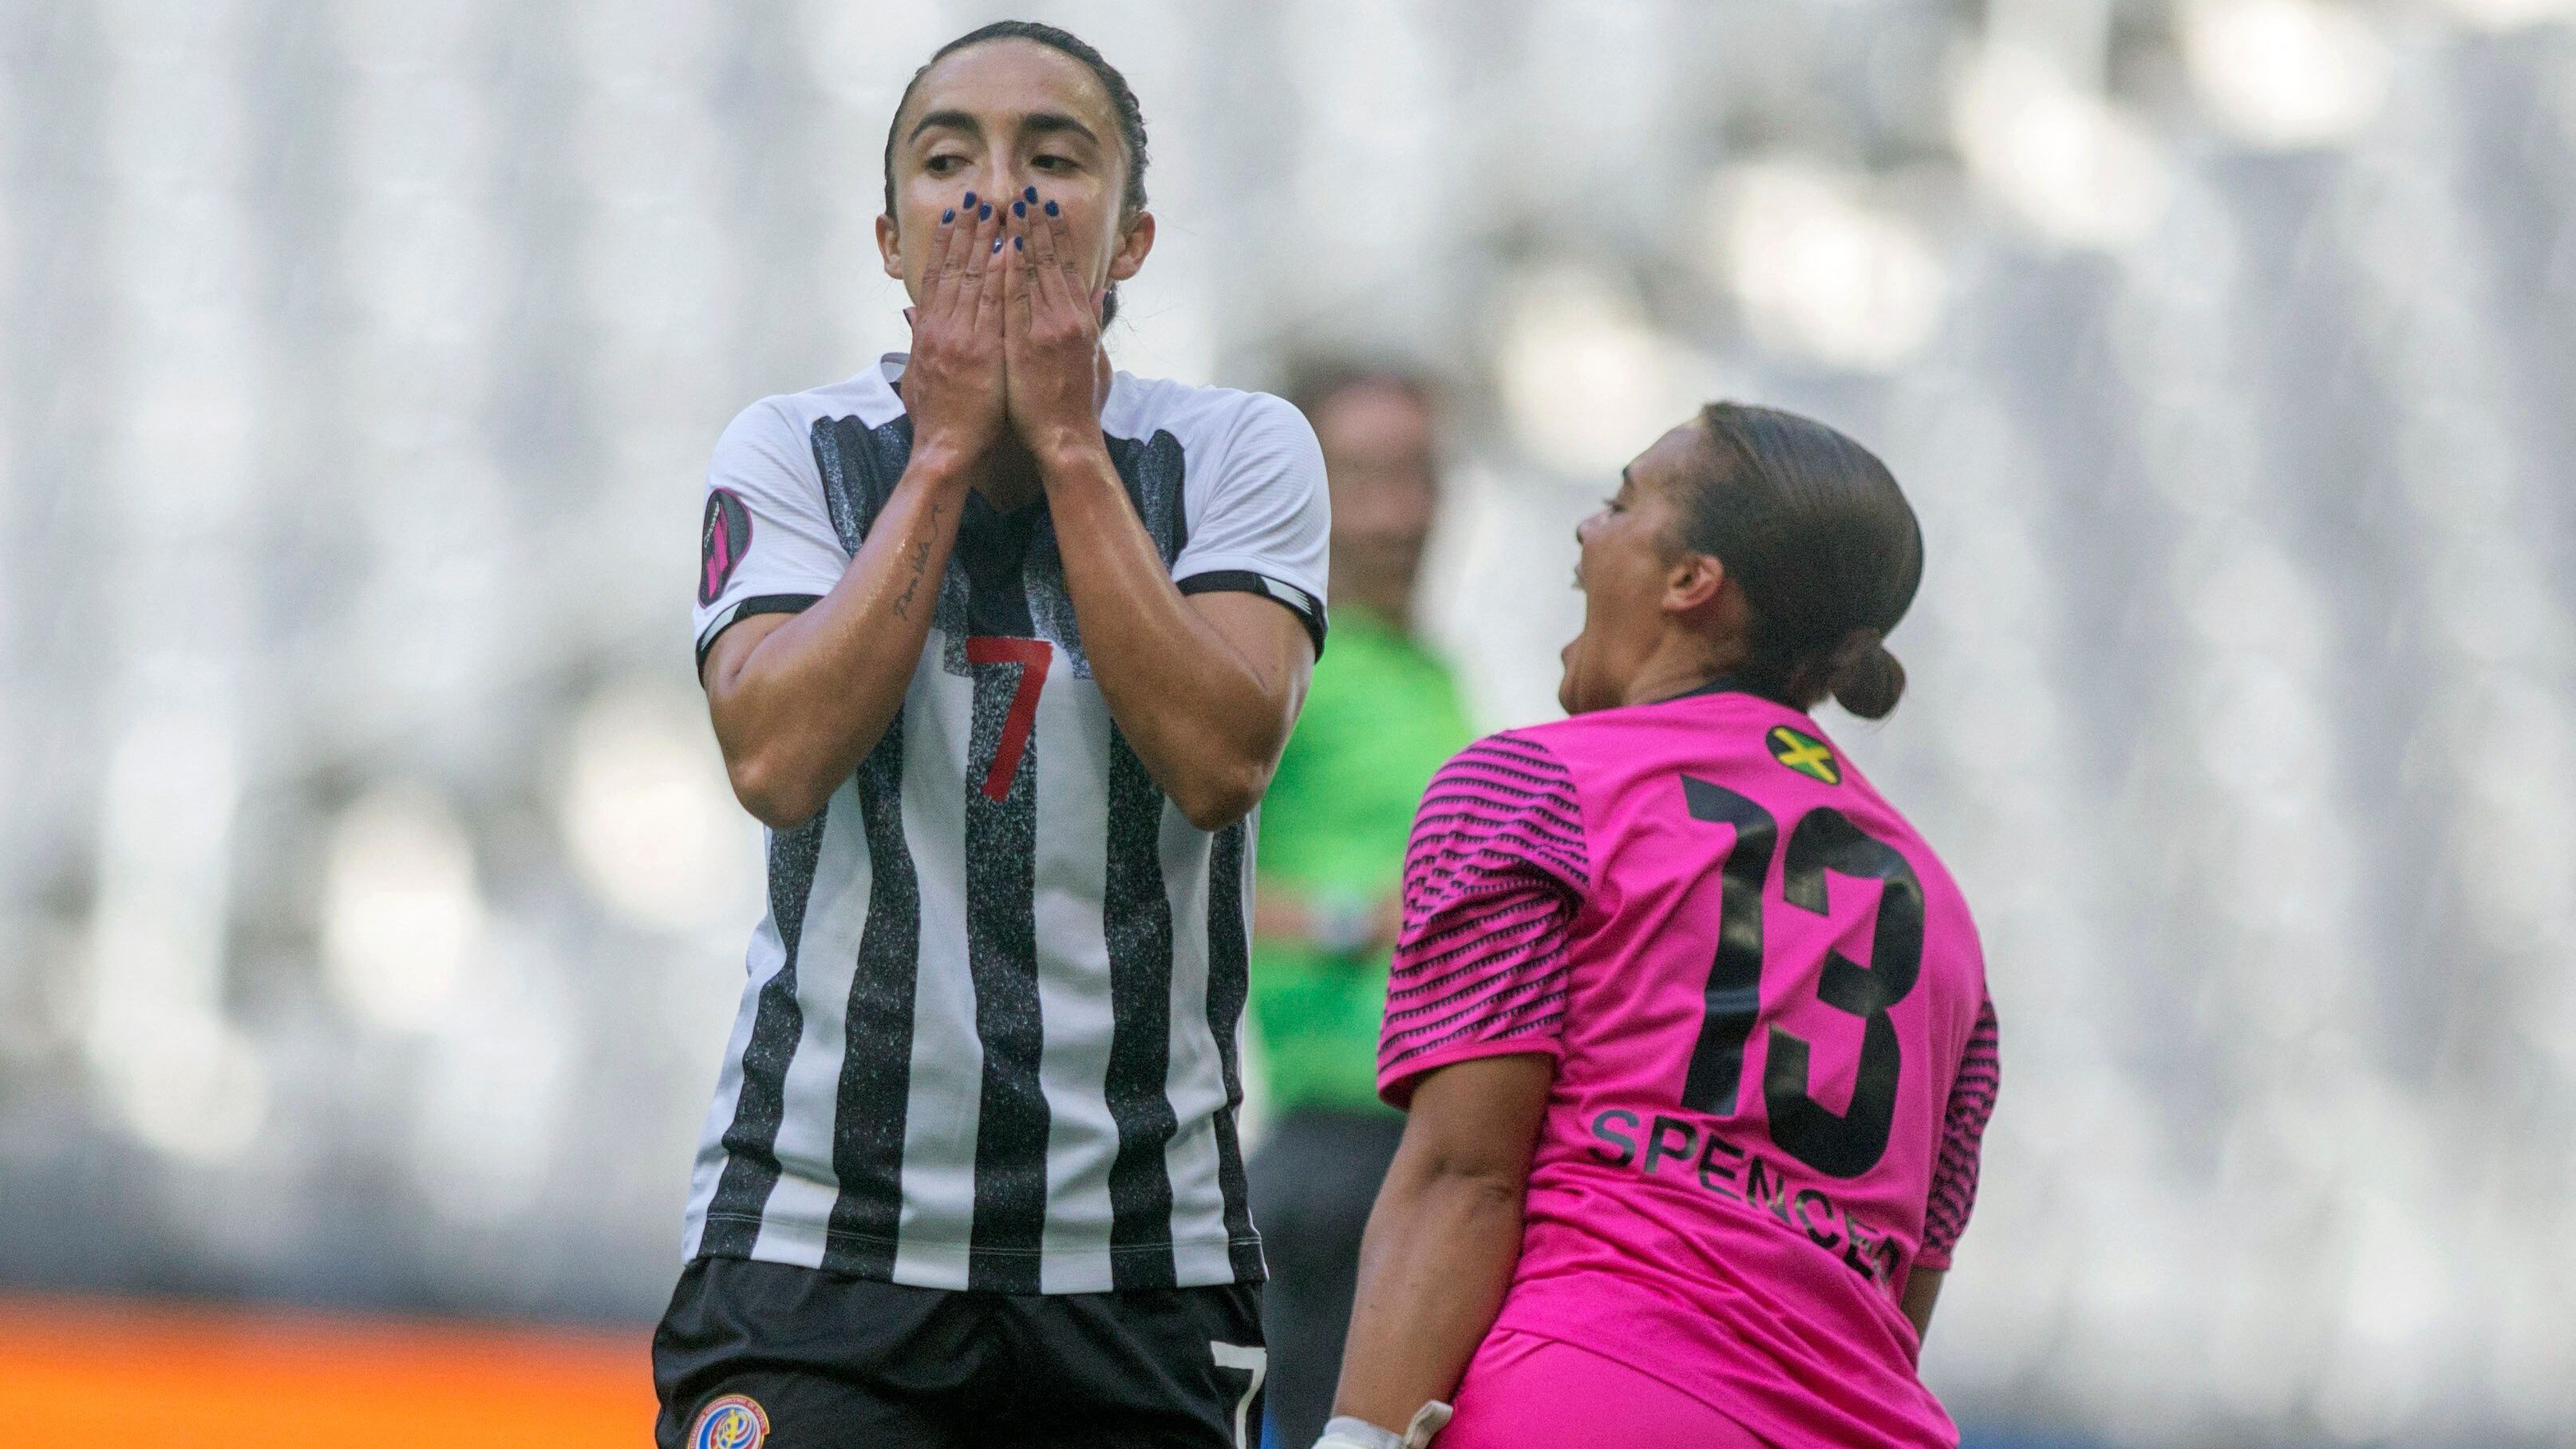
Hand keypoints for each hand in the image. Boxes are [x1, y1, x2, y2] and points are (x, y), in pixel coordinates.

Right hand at [902, 193, 1008, 473]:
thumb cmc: (938, 421)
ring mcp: (961, 338)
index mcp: (928, 333)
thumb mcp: (918, 377)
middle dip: (967, 231)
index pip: (937, 277)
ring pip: (974, 279)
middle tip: (976, 197)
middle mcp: (942, 329)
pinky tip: (1010, 250)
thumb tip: (914, 319)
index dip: (947, 244)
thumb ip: (918, 343)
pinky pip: (994, 305)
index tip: (956, 215)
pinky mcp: (982, 351)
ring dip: (986, 242)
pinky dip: (1002, 275)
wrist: (945, 452)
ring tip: (996, 209)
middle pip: (955, 269)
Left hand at [1000, 188, 1112, 463]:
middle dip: (1035, 225)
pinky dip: (1008, 270)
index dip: (1053, 234)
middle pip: (1048, 261)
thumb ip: (1091, 323)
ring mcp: (1045, 330)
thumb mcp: (1094, 360)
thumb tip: (1096, 292)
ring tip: (1009, 206)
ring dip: (1019, 237)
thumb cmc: (1077, 407)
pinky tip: (1000, 246)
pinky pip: (1014, 298)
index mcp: (1079, 321)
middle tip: (1023, 192)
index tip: (1042, 207)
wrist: (1066, 441)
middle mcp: (1065, 319)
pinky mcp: (1025, 344)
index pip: (1064, 267)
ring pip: (1031, 272)